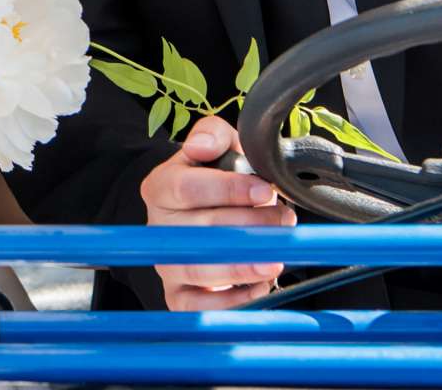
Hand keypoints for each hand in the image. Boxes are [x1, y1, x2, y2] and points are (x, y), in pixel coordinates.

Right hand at [140, 114, 294, 310]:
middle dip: (248, 226)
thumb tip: (201, 147)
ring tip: (276, 256)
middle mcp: (157, 227)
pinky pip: (199, 306)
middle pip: (198, 231)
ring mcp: (166, 263)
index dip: (227, 190)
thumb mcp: (217, 146)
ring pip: (198, 269)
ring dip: (243, 265)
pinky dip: (233, 299)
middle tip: (283, 220)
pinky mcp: (178, 295)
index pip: (186, 188)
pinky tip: (260, 285)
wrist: (204, 211)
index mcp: (160, 186)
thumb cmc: (215, 177)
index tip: (264, 190)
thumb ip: (212, 135)